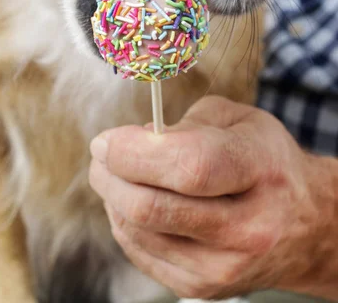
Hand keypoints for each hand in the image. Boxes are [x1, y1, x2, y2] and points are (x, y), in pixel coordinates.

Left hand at [89, 96, 336, 299]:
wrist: (303, 224)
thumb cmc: (263, 159)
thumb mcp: (238, 120)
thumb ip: (186, 123)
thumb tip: (132, 141)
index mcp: (259, 170)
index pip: (188, 166)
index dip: (134, 152)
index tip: (106, 139)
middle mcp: (246, 228)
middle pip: (151, 207)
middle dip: (110, 175)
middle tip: (102, 154)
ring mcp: (223, 266)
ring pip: (136, 231)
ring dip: (113, 196)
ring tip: (120, 173)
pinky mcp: (202, 289)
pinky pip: (139, 252)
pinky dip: (124, 221)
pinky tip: (133, 200)